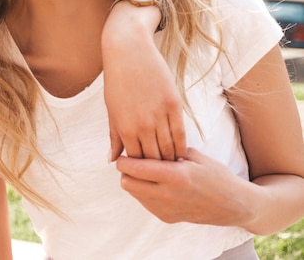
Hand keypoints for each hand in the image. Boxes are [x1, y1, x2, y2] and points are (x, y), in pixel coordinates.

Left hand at [102, 0, 185, 160]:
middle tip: (164, 178)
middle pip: (155, 158)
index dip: (143, 170)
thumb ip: (114, 136)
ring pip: (169, 148)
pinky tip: (182, 154)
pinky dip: (181, 146)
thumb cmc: (117, 81)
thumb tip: (112, 160)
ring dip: (171, 161)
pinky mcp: (174, 105)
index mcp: (125, 128)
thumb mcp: (111, 110)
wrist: (128, 52)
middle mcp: (143, 125)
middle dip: (158, 170)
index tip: (148, 176)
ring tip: (174, 169)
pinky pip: (181, 133)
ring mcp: (160, 115)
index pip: (137, 160)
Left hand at [116, 148, 251, 225]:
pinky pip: (144, 202)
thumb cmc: (216, 175)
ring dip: (134, 181)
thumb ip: (168, 149)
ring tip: (148, 171)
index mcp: (174, 175)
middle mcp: (167, 195)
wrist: (234, 205)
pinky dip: (144, 191)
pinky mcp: (167, 218)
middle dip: (126, 171)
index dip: (125, 159)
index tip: (127, 151)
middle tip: (135, 161)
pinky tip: (157, 183)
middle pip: (127, 182)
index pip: (134, 168)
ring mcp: (166, 209)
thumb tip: (146, 142)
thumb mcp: (195, 155)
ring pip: (133, 193)